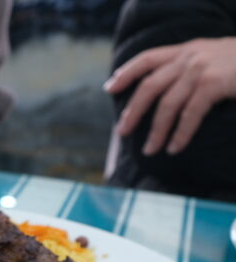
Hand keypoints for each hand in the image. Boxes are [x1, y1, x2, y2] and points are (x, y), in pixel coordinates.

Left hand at [104, 37, 235, 155]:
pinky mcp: (214, 84)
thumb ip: (189, 68)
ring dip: (156, 131)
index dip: (126, 72)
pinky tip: (175, 147)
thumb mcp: (213, 57)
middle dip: (132, 111)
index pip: (148, 58)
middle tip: (122, 131)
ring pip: (167, 105)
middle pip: (149, 86)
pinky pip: (189, 114)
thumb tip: (165, 93)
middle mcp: (190, 56)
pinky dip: (180, 134)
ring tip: (149, 149)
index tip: (109, 88)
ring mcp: (201, 69)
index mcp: (187, 49)